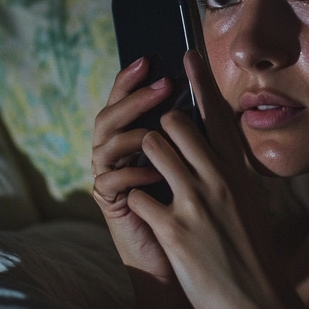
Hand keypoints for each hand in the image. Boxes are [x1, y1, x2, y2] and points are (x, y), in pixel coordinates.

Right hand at [91, 56, 174, 281]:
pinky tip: (155, 173)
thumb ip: (189, 127)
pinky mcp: (111, 204)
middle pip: (109, 116)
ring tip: (157, 130)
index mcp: (131, 135)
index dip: (130, 79)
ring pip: (105, 145)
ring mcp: (109, 176)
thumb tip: (204, 84)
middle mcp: (114, 152)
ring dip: (133, 133)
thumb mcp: (193, 157)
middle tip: (163, 86)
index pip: (124, 100)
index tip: (148, 58)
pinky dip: (134, 174)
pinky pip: (111, 182)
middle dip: (135, 99)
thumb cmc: (190, 201)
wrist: (185, 250)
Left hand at [126, 50, 300, 308]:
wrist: (256, 304)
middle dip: (159, 130)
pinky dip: (135, 199)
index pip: (217, 115)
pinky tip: (147, 215)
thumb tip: (212, 147)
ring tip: (152, 180)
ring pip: (152, 147)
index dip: (200, 81)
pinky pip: (136, 192)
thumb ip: (230, 173)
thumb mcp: (249, 203)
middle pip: (176, 122)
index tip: (185, 53)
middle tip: (159, 147)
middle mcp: (219, 178)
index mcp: (239, 171)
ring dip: (143, 159)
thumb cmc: (251, 254)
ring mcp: (196, 201)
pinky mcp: (174, 229)